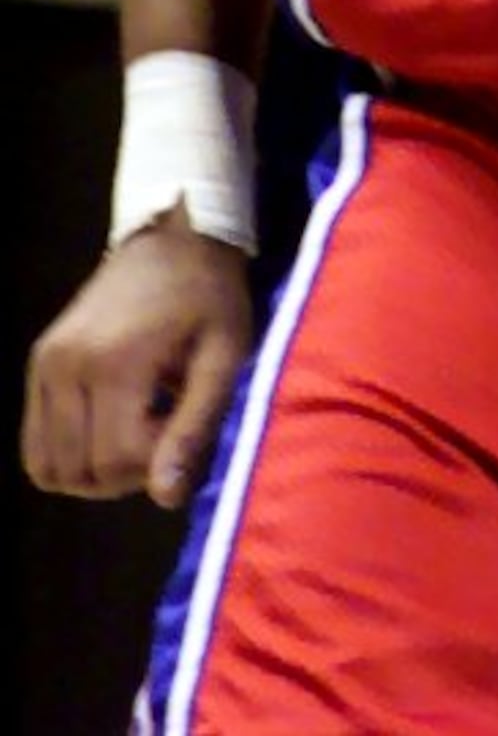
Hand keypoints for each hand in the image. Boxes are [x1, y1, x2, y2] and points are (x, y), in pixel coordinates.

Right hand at [23, 215, 252, 510]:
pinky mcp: (39, 363)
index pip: (118, 460)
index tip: (185, 431)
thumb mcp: (223, 356)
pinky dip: (68, 456)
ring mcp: (46, 364)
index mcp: (115, 361)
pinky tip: (109, 428)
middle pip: (82, 471)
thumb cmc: (209, 297)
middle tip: (164, 434)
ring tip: (137, 434)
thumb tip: (165, 497)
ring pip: (51, 468)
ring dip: (95, 472)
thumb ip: (195, 426)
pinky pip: (36, 446)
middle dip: (128, 473)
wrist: (173, 239)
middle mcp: (67, 365)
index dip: (157, 466)